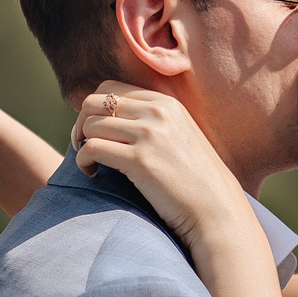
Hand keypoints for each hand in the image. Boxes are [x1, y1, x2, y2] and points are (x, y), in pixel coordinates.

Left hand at [71, 81, 253, 259]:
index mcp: (166, 103)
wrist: (216, 209)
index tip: (95, 131)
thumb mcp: (179, 137)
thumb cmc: (194, 180)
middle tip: (84, 145)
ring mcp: (149, 134)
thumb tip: (112, 120)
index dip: (94, 109)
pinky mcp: (140, 160)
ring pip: (91, 123)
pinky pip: (92, 148)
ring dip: (81, 143)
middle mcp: (157, 112)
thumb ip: (152, 122)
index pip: (111, 88)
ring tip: (90, 163)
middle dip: (82, 122)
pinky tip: (92, 173)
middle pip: (94, 101)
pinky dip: (83, 161)